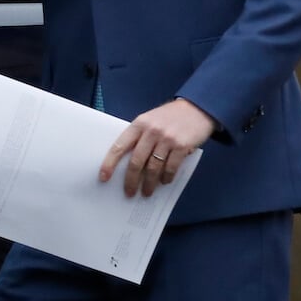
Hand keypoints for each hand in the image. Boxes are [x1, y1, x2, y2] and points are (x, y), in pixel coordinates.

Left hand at [99, 99, 215, 197]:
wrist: (196, 108)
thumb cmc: (169, 117)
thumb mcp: (150, 120)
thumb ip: (140, 137)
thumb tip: (130, 163)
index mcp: (139, 124)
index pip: (119, 146)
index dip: (109, 163)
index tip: (104, 176)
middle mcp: (151, 131)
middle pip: (136, 161)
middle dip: (131, 180)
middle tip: (129, 192)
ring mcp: (167, 139)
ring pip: (153, 168)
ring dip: (149, 183)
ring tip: (147, 192)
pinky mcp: (181, 146)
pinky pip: (171, 167)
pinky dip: (166, 177)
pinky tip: (164, 182)